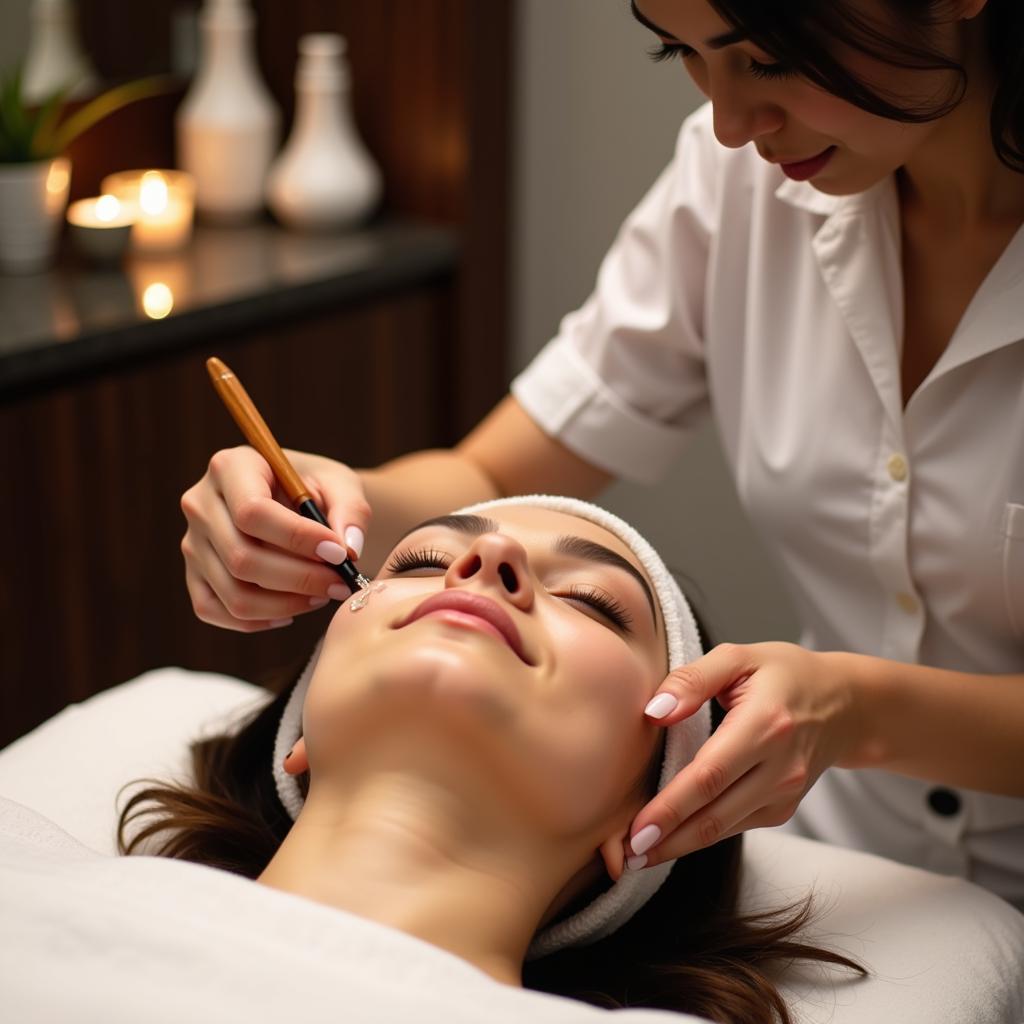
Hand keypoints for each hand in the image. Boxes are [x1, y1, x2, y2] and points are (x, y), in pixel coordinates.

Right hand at [180, 446, 370, 630]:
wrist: (301, 503)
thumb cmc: (319, 489)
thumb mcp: (341, 484)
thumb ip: (351, 511)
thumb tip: (348, 550)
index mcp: (231, 466)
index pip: (252, 512)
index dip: (298, 539)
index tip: (340, 554)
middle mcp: (201, 504)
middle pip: (241, 557)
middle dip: (299, 578)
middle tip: (341, 583)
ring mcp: (192, 543)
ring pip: (233, 592)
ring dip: (287, 603)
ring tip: (323, 594)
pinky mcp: (194, 575)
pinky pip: (216, 611)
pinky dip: (259, 620)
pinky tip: (293, 610)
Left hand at [624, 642, 858, 868]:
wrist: (844, 704)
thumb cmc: (784, 673)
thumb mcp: (738, 657)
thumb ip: (692, 680)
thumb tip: (654, 712)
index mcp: (766, 725)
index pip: (709, 775)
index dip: (671, 807)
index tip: (636, 829)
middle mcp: (780, 767)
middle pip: (715, 813)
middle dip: (668, 839)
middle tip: (626, 855)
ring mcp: (785, 793)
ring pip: (725, 828)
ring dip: (680, 845)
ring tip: (639, 854)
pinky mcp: (783, 807)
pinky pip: (737, 825)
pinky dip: (703, 835)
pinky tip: (673, 838)